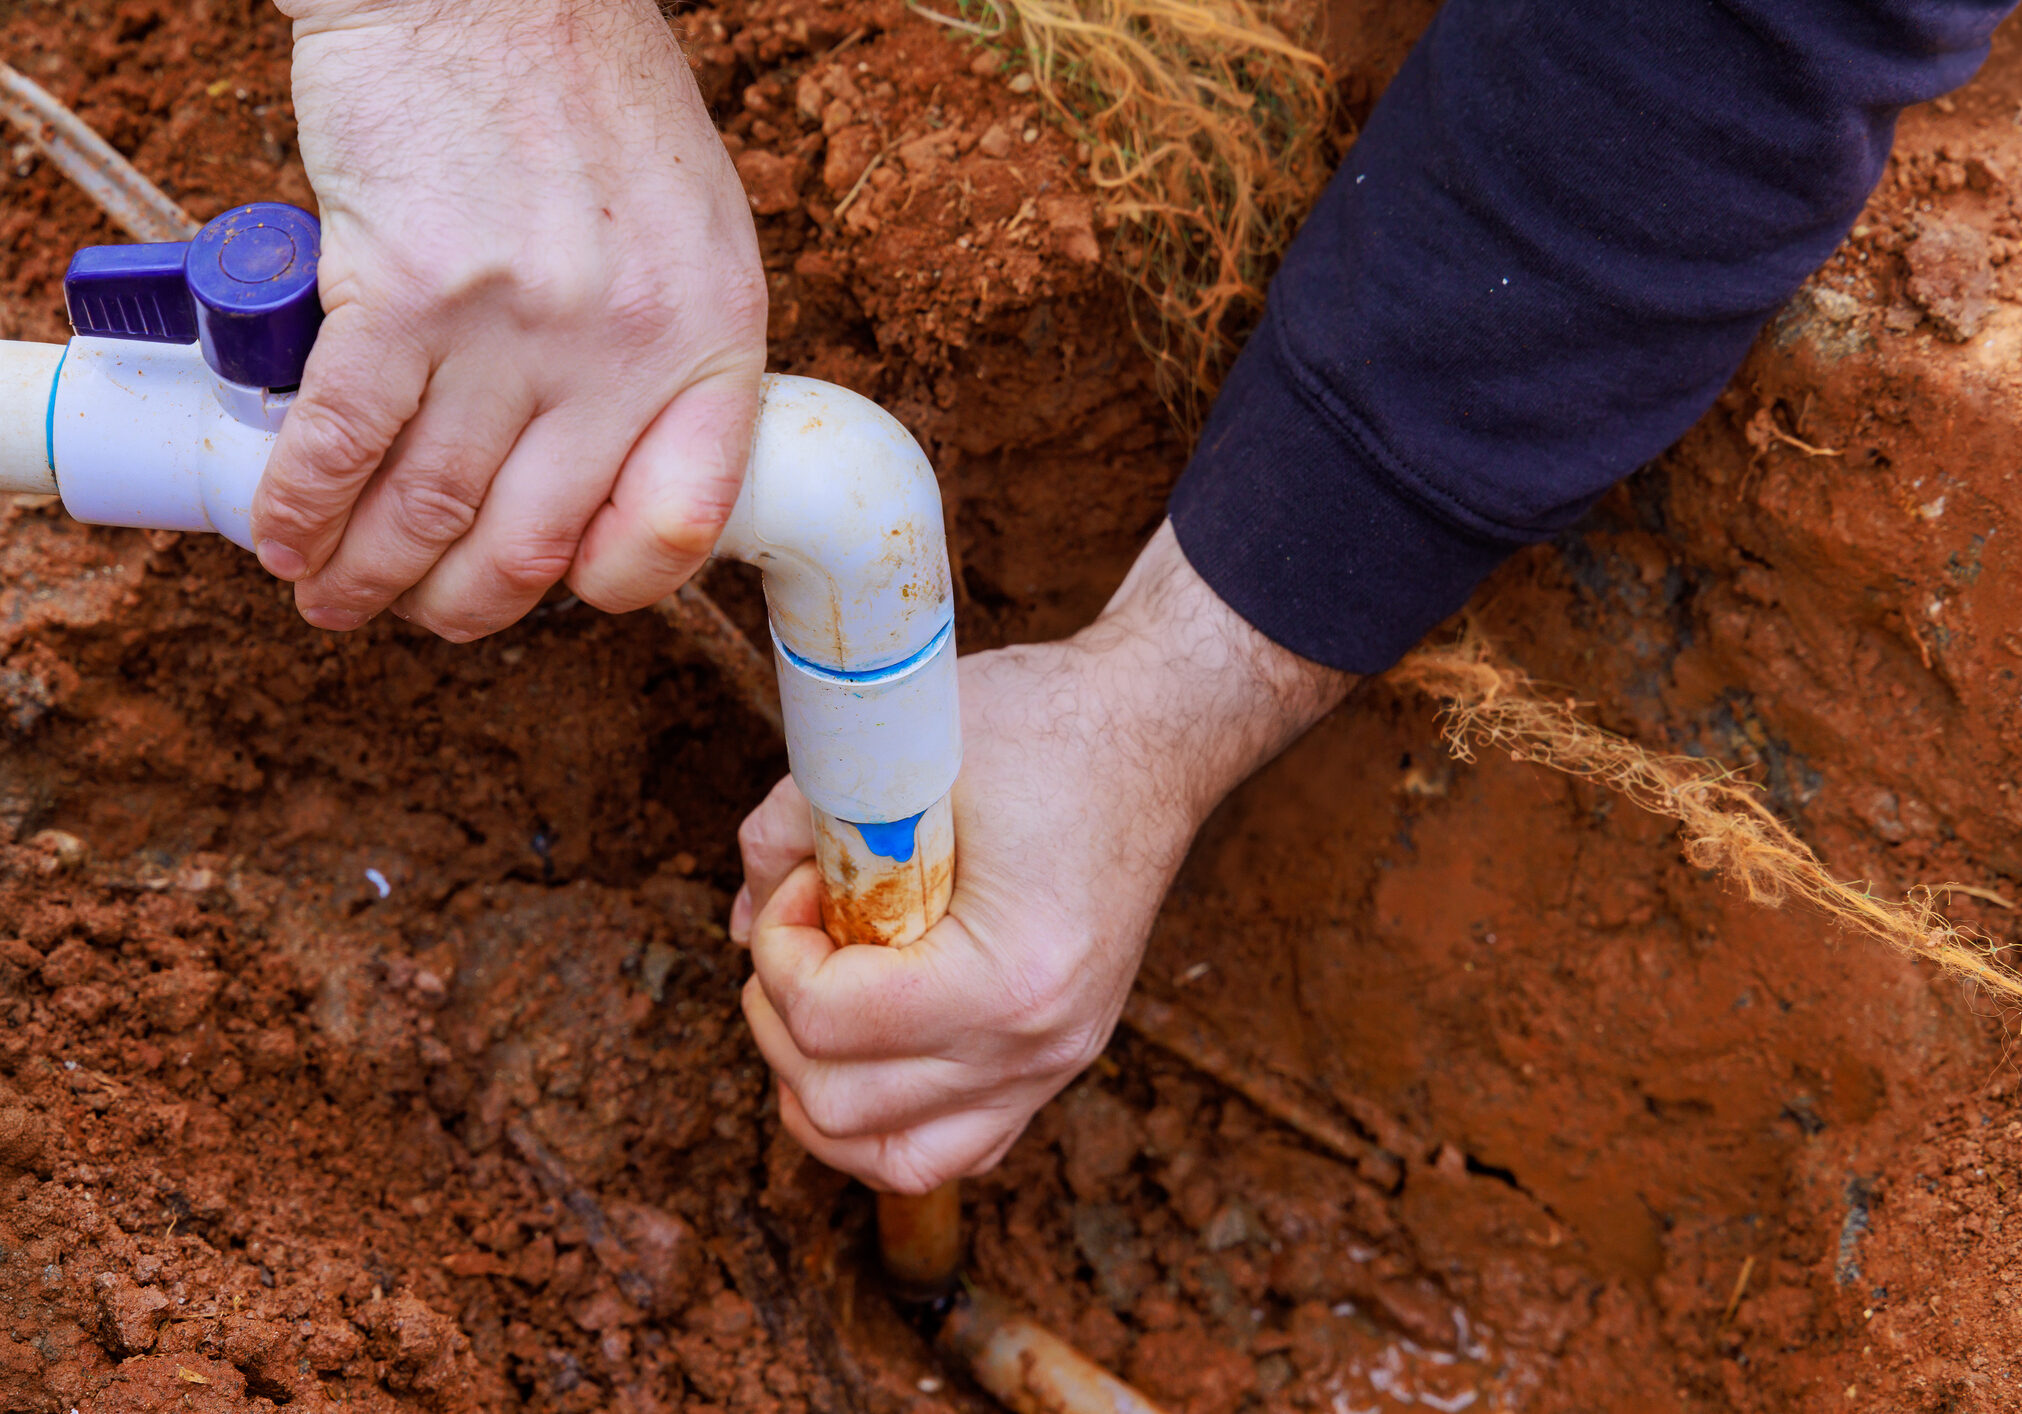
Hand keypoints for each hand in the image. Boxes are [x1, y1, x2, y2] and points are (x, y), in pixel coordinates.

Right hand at [255, 0, 765, 638]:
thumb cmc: (585, 100)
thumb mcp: (688, 234)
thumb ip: (664, 351)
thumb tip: (602, 466)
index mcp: (710, 339)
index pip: (679, 524)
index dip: (609, 584)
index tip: (560, 589)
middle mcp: (622, 349)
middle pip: (531, 544)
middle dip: (460, 606)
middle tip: (417, 612)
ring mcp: (512, 327)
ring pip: (427, 511)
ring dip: (367, 575)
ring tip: (334, 596)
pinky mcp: (402, 293)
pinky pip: (343, 443)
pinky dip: (303, 507)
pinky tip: (287, 536)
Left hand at [730, 523, 1354, 1192]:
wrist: (1153, 734)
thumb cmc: (1041, 727)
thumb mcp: (899, 754)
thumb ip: (791, 827)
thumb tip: (740, 919)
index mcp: (1008, 975)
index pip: (828, 1021)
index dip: (778, 949)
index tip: (801, 883)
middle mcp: (1037, 1045)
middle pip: (840, 1105)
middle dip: (783, 1018)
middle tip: (800, 934)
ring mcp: (1053, 1066)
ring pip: (894, 1159)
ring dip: (822, 1089)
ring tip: (816, 1000)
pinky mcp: (1056, 1064)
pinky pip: (953, 1149)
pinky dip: (887, 1119)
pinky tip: (866, 1047)